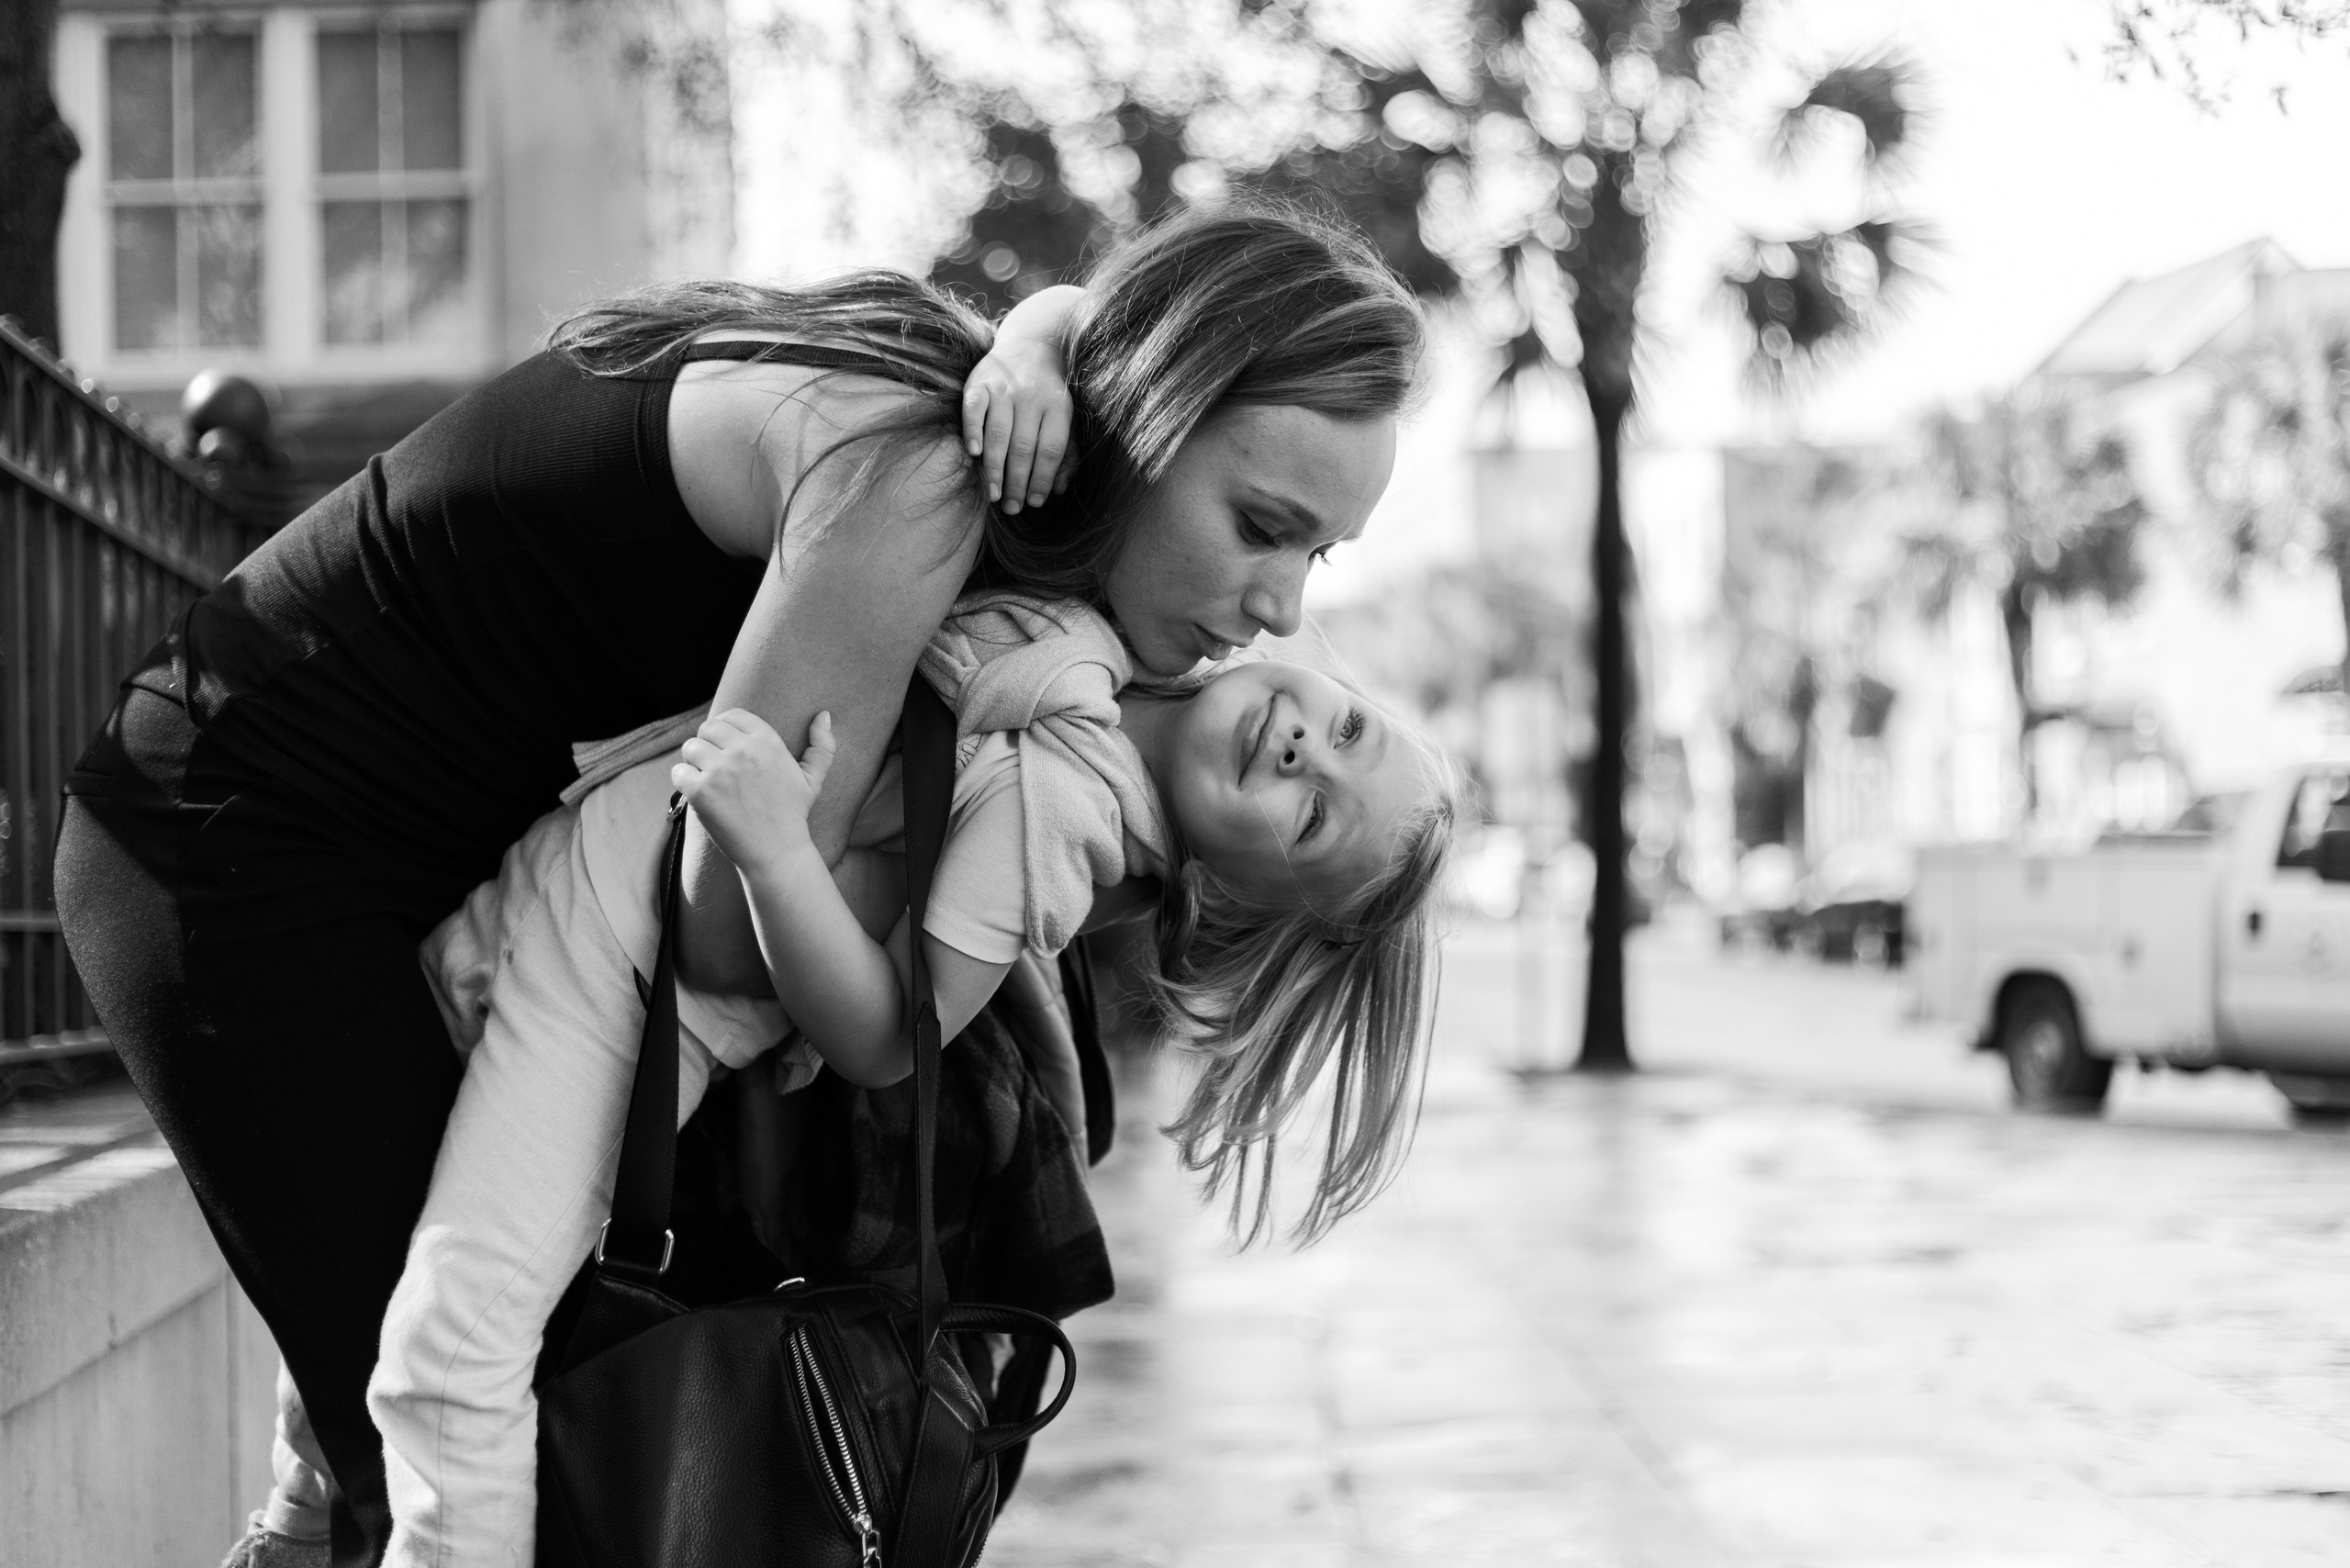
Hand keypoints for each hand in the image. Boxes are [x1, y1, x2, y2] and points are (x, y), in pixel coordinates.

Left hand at [672, 710, 835, 875]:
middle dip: (708, 743)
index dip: (725, 727)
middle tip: (714, 764)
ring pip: (691, 747)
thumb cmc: (793, 815)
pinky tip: (697, 793)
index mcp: (768, 742)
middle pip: (708, 728)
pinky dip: (683, 781)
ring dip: (694, 761)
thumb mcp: (813, 779)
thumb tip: (824, 715)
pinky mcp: (701, 791)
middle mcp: (743, 751)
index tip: (725, 744)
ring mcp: (720, 771)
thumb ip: (822, 746)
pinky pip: (679, 772)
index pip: (734, 715)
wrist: (776, 852)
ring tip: (706, 778)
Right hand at [962, 286, 1079, 512]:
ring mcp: (1004, 388)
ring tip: (993, 495)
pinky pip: (974, 410)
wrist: (1031, 344)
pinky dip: (973, 431)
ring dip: (994, 468)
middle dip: (1017, 482)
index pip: (1050, 449)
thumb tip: (1057, 490)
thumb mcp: (1065, 418)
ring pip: (999, 434)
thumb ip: (1066, 453)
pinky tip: (975, 454)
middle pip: (1023, 447)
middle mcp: (1031, 396)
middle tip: (1011, 508)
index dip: (1042, 479)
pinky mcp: (979, 382)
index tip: (1035, 503)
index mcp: (1057, 407)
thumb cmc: (1048, 392)